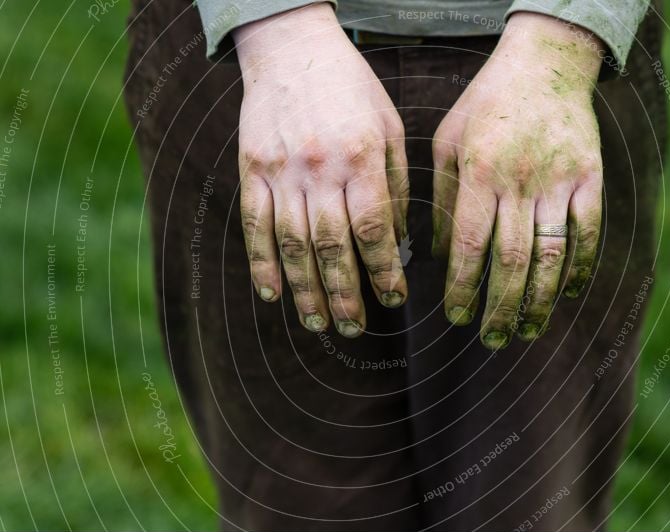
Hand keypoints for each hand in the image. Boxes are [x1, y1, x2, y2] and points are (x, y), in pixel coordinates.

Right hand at [234, 4, 408, 337]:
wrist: (292, 46)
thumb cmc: (351, 88)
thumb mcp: (389, 126)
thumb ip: (394, 185)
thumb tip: (398, 241)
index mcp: (362, 156)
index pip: (374, 230)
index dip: (385, 271)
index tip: (395, 298)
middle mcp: (320, 167)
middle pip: (333, 246)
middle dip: (346, 294)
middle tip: (356, 328)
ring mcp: (281, 170)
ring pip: (293, 244)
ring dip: (306, 290)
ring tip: (319, 323)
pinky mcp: (251, 169)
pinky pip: (255, 225)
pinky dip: (262, 263)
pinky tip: (272, 294)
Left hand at [431, 12, 603, 348]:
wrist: (545, 62)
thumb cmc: (485, 104)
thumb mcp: (448, 142)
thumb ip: (444, 200)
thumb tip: (441, 258)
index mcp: (480, 173)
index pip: (471, 247)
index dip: (463, 290)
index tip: (456, 319)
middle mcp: (520, 182)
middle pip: (512, 261)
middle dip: (499, 308)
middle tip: (490, 341)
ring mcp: (560, 181)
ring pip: (552, 255)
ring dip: (540, 301)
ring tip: (527, 331)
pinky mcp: (591, 178)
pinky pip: (588, 233)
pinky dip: (581, 268)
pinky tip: (569, 295)